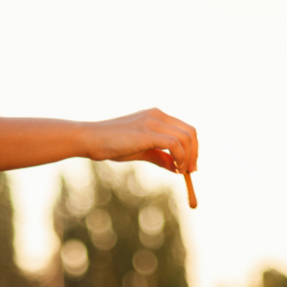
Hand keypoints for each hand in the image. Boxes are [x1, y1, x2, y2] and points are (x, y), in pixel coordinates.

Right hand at [82, 108, 197, 173]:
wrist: (92, 139)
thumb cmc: (113, 145)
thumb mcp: (141, 151)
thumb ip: (160, 157)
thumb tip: (176, 168)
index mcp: (157, 116)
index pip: (185, 129)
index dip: (193, 149)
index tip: (190, 166)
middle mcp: (157, 115)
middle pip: (190, 132)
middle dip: (194, 154)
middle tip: (190, 171)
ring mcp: (153, 121)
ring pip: (186, 138)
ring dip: (188, 158)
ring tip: (180, 171)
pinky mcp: (148, 132)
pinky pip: (174, 144)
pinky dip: (180, 158)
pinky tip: (174, 168)